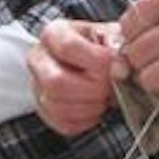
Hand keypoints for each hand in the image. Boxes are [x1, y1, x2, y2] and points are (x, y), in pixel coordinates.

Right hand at [29, 19, 123, 135]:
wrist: (93, 62)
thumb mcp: (111, 36)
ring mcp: (38, 86)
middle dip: (92, 89)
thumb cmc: (102, 47)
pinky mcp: (45, 110)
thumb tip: (121, 69)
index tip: (118, 67)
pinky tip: (95, 106)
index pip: (68, 48)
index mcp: (54, 33)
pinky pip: (64, 124)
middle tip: (110, 87)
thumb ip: (117, 48)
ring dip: (91, 106)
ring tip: (104, 97)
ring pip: (58, 106)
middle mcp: (39, 58)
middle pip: (57, 82)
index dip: (98, 61)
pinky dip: (87, 120)